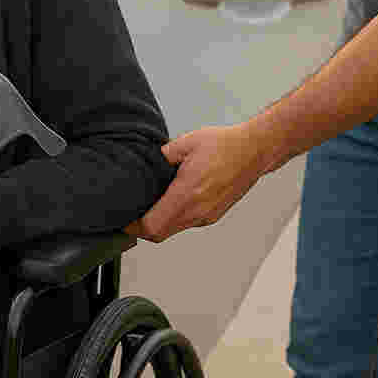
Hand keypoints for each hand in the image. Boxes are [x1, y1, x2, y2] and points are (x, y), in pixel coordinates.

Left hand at [126, 123, 272, 242]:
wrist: (255, 150)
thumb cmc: (225, 145)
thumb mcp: (185, 143)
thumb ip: (161, 155)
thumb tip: (146, 162)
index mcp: (187, 194)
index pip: (152, 226)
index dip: (133, 226)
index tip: (122, 218)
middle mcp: (197, 211)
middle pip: (159, 234)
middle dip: (141, 229)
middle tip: (129, 215)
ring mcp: (207, 216)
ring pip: (173, 230)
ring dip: (158, 224)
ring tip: (147, 207)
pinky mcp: (214, 214)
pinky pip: (187, 224)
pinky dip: (173, 219)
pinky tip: (170, 203)